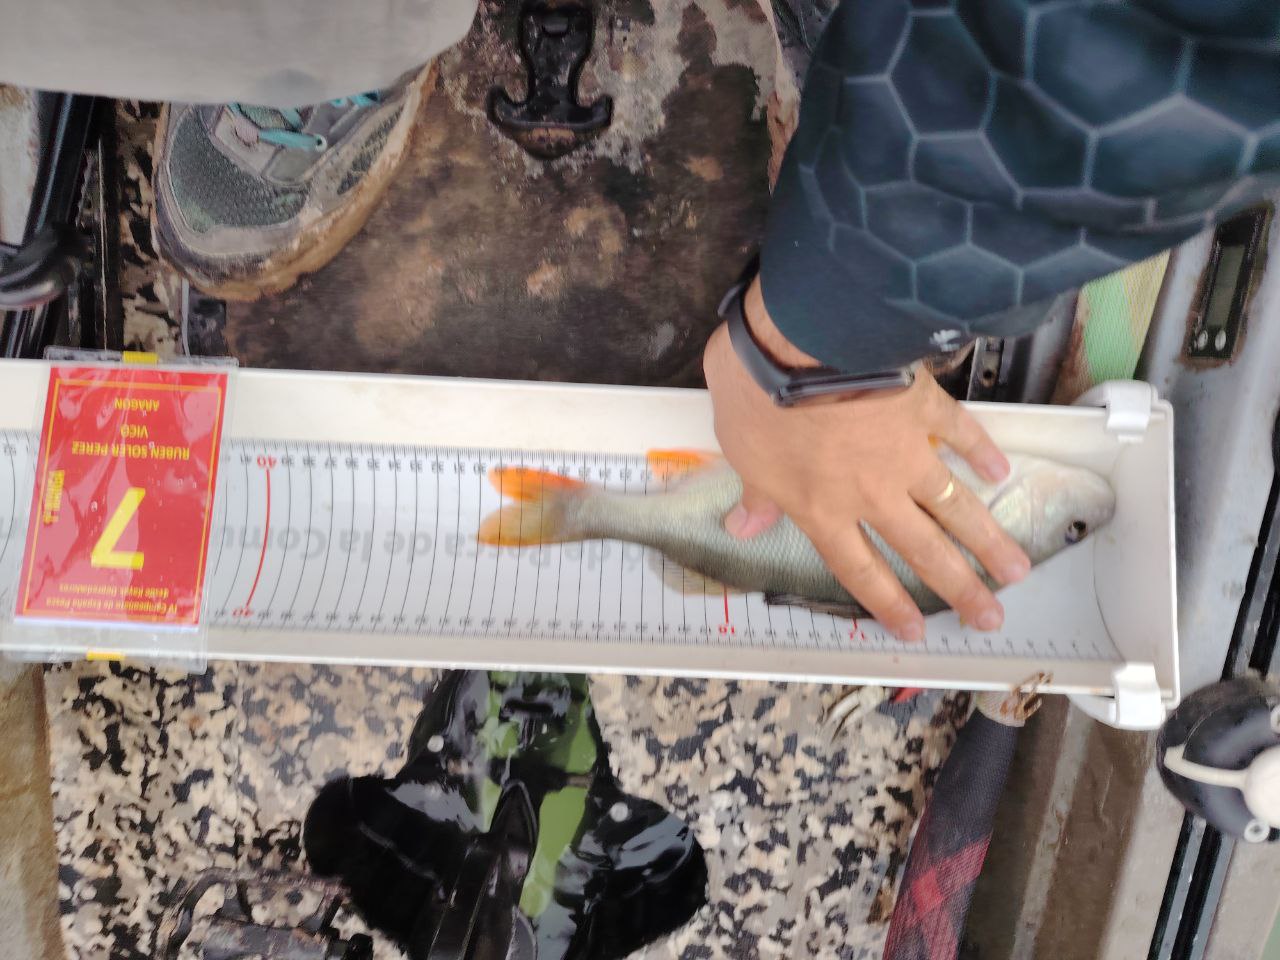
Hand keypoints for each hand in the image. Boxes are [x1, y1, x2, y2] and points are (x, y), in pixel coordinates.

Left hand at [702, 278, 1030, 640]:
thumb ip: (754, 493)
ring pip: (954, 506)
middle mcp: (872, 493)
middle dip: (960, 588)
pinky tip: (1001, 472)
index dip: (886, 602)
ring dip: (988, 540)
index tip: (915, 630)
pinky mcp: (925, 408)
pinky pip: (960, 435)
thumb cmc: (758, 397)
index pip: (858, 568)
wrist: (803, 339)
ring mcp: (905, 452)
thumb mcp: (739, 451)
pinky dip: (981, 453)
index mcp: (822, 508)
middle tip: (992, 618)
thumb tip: (744, 528)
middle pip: (922, 550)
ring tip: (1018, 570)